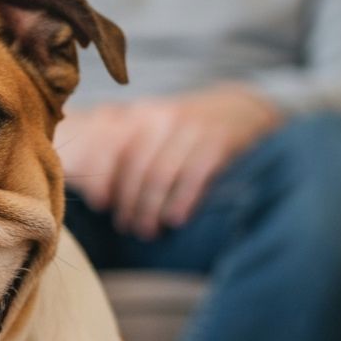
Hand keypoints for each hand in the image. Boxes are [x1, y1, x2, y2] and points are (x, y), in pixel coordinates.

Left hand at [57, 86, 281, 239]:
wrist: (241, 109)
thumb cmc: (188, 132)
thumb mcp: (156, 132)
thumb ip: (129, 157)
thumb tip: (100, 200)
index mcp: (143, 116)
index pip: (118, 153)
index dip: (106, 182)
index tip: (100, 207)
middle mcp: (165, 119)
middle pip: (139, 169)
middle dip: (131, 203)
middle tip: (128, 229)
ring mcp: (193, 128)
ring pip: (163, 175)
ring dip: (152, 208)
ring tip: (147, 232)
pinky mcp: (220, 141)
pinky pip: (195, 175)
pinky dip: (182, 200)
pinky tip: (175, 220)